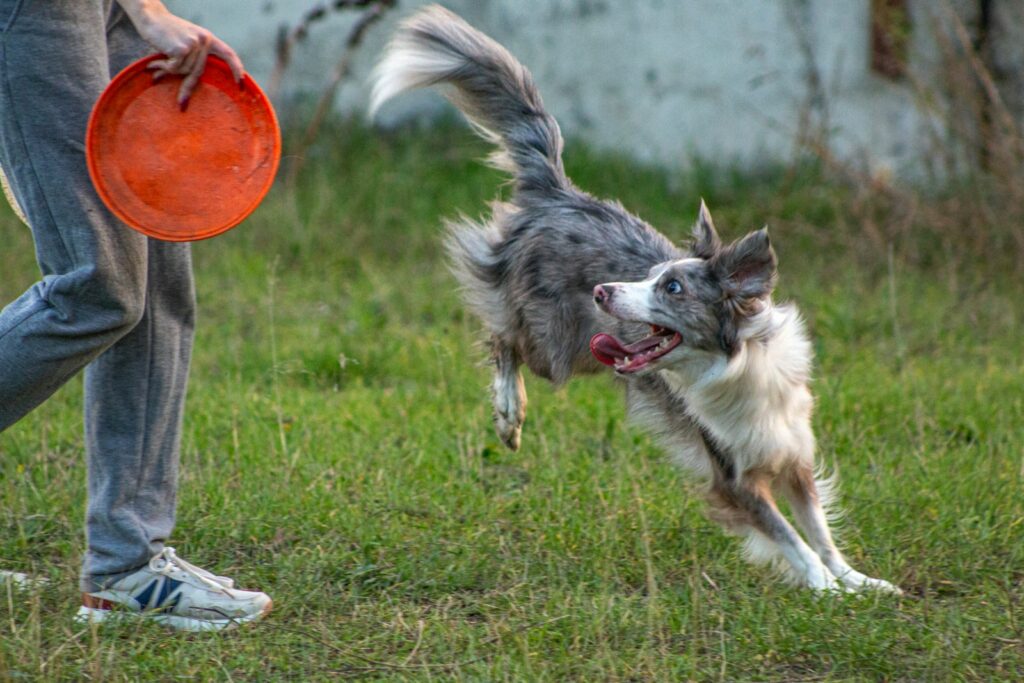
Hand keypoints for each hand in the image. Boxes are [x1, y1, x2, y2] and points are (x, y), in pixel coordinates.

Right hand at [118, 0, 243, 106]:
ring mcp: (194, 43)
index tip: (242, 85)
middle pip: (199, 71)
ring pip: (185, 70)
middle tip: (181, 102)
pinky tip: (155, 61)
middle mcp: (204, 40)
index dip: (236, 69)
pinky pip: (175, 68)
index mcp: (208, 38)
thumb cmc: (166, 33)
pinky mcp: (182, 48)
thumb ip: (195, 57)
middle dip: (188, 88)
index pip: (228, 54)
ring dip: (170, 70)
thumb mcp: (186, 43)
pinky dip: (164, 67)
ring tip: (157, 64)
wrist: (149, 17)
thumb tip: (194, 85)